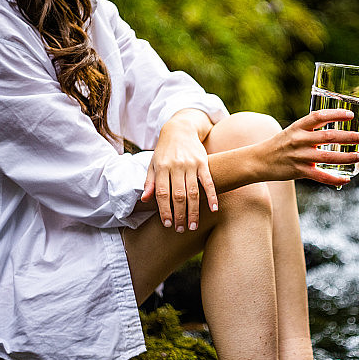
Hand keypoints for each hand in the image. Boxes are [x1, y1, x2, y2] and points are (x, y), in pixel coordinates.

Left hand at [141, 113, 216, 232]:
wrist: (180, 129)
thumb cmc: (164, 151)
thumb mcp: (153, 164)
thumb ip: (150, 182)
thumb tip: (145, 200)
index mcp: (161, 168)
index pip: (162, 194)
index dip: (165, 211)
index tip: (167, 224)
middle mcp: (176, 166)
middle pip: (178, 196)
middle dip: (180, 215)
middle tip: (181, 230)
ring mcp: (191, 165)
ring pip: (193, 192)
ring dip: (194, 211)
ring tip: (193, 226)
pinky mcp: (203, 163)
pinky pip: (208, 182)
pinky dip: (212, 196)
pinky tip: (213, 209)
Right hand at [261, 109, 358, 185]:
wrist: (257, 161)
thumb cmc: (278, 146)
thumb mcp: (292, 132)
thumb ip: (310, 132)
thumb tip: (334, 132)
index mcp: (298, 127)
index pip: (319, 116)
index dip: (336, 114)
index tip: (350, 115)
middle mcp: (299, 140)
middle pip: (328, 136)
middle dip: (347, 137)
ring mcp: (299, 156)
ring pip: (327, 157)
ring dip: (346, 157)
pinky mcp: (298, 171)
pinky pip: (320, 176)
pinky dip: (334, 178)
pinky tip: (346, 179)